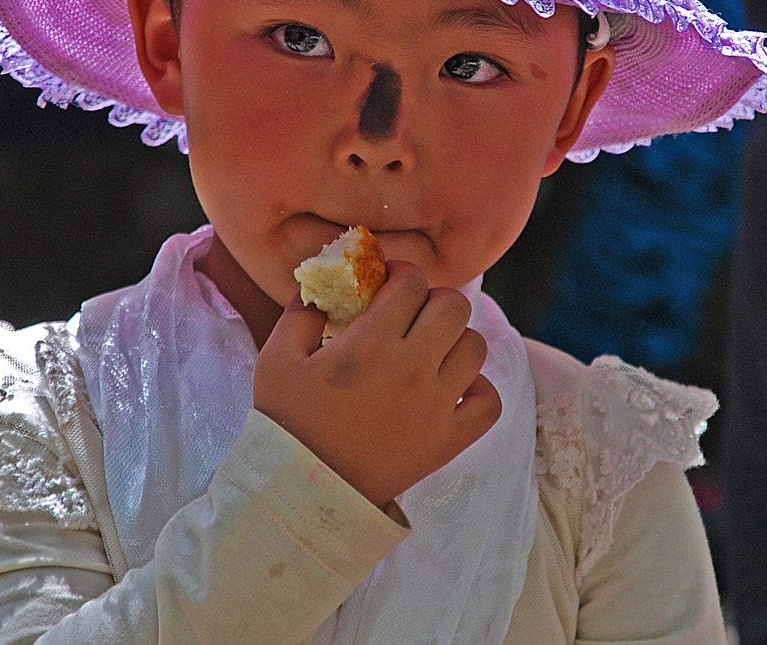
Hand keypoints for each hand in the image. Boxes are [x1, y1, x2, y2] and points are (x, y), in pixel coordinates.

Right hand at [253, 262, 501, 509]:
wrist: (305, 493)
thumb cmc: (287, 422)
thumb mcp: (276, 357)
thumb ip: (302, 312)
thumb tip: (324, 287)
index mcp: (371, 343)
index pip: (411, 284)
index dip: (401, 274)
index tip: (389, 283)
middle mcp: (412, 369)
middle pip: (454, 306)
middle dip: (432, 299)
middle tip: (411, 313)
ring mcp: (436, 407)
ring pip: (475, 346)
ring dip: (455, 339)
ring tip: (430, 348)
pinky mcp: (448, 441)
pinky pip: (489, 402)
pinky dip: (478, 389)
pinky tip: (452, 386)